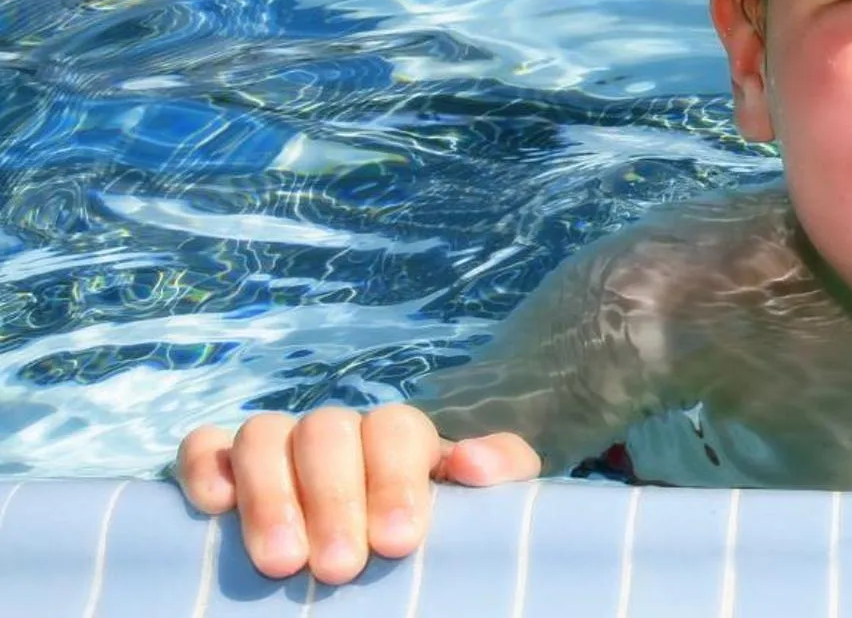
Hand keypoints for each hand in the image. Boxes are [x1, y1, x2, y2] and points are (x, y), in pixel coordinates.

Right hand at [173, 405, 541, 583]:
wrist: (389, 553)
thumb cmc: (436, 532)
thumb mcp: (483, 504)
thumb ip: (500, 472)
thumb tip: (470, 461)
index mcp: (400, 438)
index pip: (396, 430)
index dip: (395, 480)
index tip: (397, 543)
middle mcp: (336, 432)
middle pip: (327, 432)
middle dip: (333, 500)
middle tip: (340, 568)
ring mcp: (278, 445)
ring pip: (263, 435)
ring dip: (270, 496)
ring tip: (283, 565)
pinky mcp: (223, 466)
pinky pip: (203, 447)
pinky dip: (203, 469)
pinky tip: (215, 509)